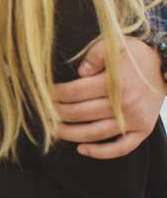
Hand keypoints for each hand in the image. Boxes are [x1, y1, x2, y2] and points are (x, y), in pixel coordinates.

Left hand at [54, 37, 165, 158]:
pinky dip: (101, 152)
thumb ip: (95, 55)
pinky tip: (82, 149)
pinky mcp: (143, 131)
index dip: (55, 94)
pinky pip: (121, 148)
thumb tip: (80, 72)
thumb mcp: (114, 44)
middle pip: (80, 113)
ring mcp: (135, 120)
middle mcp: (125, 104)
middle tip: (43, 113)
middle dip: (57, 113)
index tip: (43, 93)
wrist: (165, 68)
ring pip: (95, 133)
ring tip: (53, 131)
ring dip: (70, 134)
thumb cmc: (135, 56)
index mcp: (115, 83)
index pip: (74, 92)